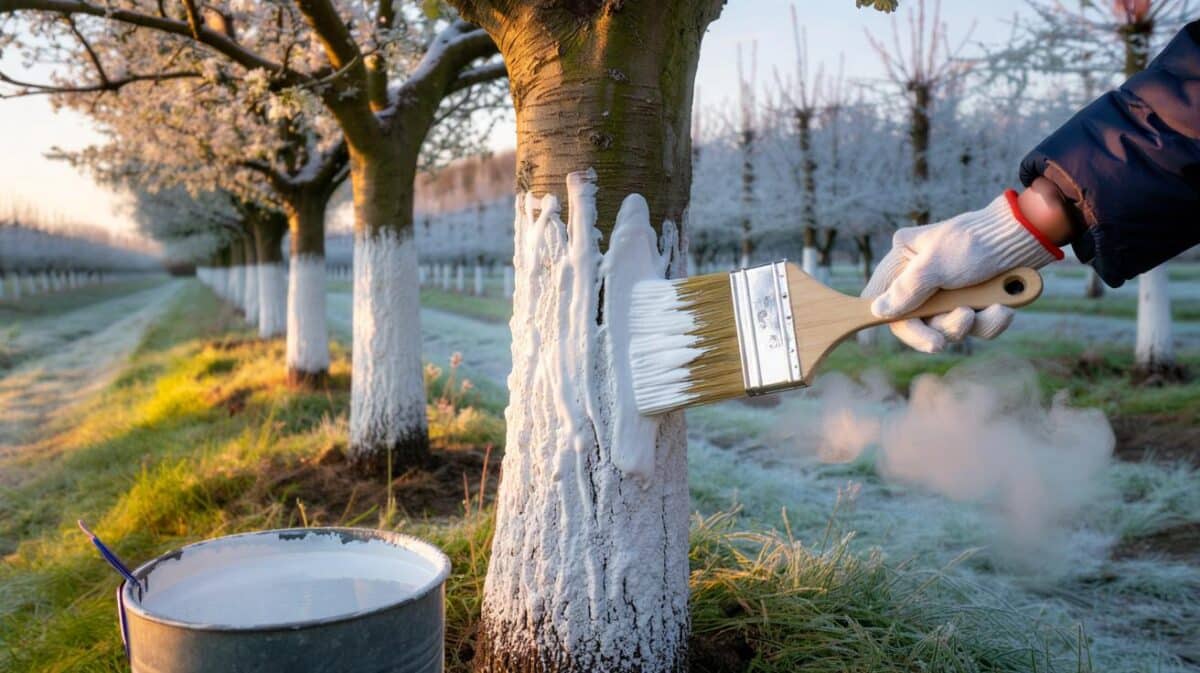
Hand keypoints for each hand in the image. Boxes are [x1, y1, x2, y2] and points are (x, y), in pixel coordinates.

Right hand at [862, 191, 1062, 352]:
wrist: (1026, 237)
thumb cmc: (975, 241)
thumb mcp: (935, 265)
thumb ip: (906, 290)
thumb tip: (877, 311)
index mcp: (904, 262)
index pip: (883, 298)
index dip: (892, 319)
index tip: (914, 332)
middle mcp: (922, 281)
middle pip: (916, 322)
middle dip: (942, 326)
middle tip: (958, 325)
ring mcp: (949, 294)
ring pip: (948, 329)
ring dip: (971, 324)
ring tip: (992, 306)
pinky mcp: (974, 303)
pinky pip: (975, 328)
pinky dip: (991, 321)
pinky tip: (1004, 306)